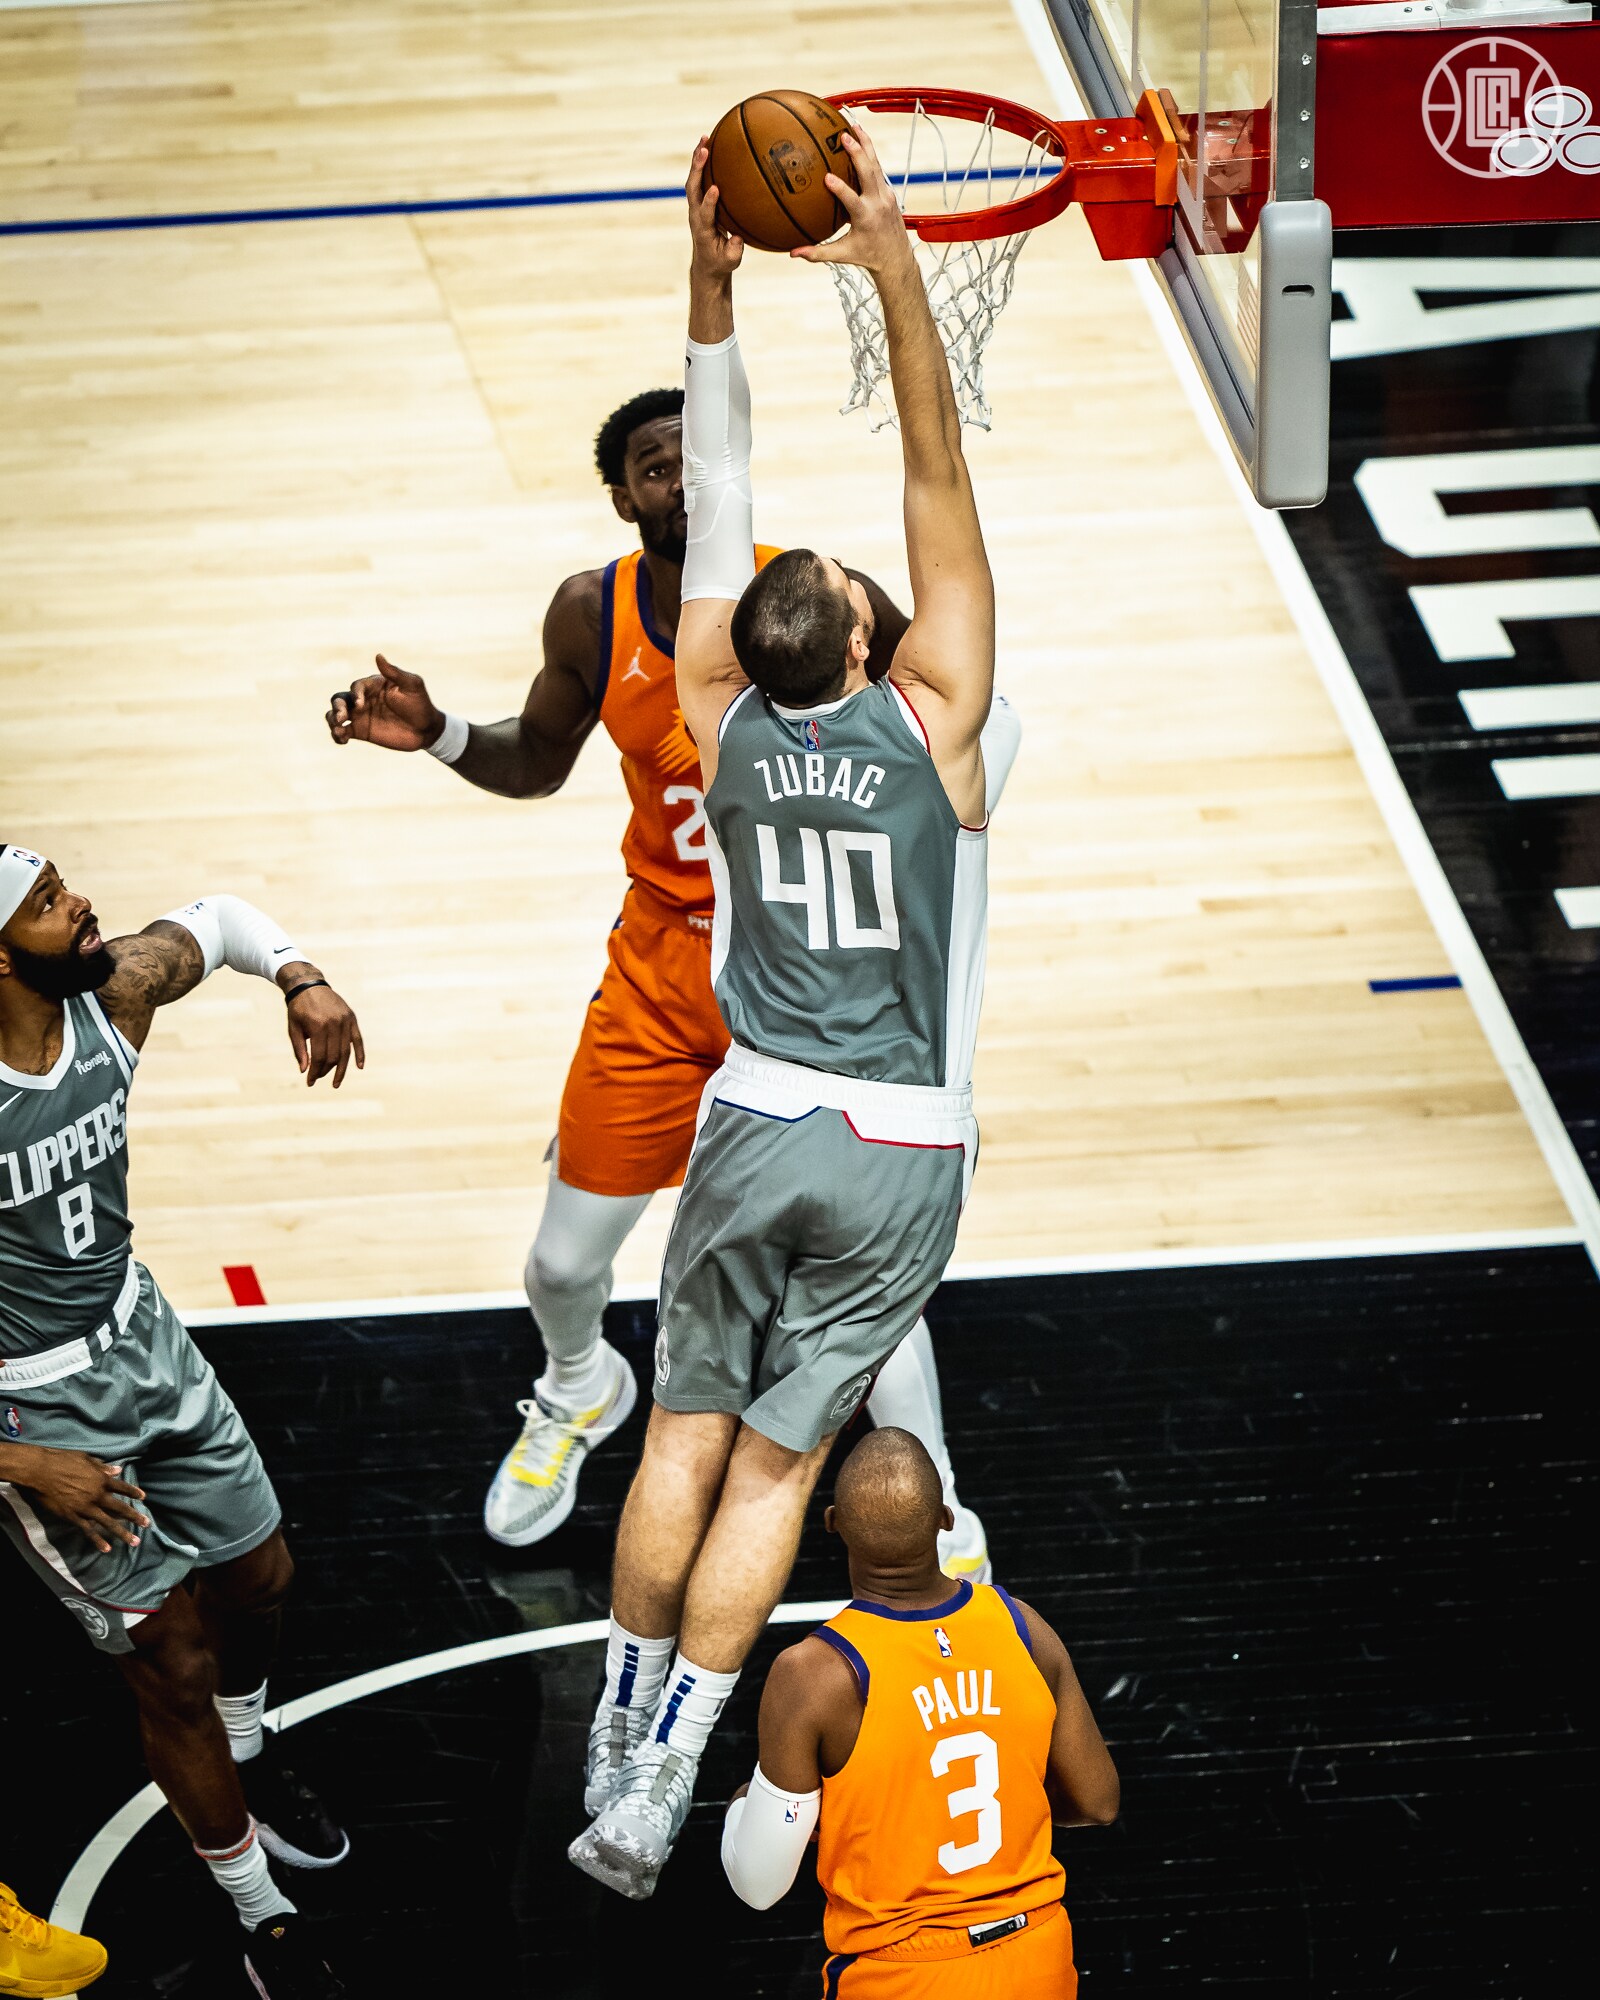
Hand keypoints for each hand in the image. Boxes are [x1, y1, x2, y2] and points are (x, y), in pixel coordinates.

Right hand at [17, 1447, 148, 1554]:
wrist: (40, 1471)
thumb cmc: (62, 1460)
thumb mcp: (85, 1459)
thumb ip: (102, 1467)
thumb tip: (118, 1470)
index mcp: (101, 1479)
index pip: (122, 1487)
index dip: (133, 1492)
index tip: (143, 1498)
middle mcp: (97, 1495)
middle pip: (120, 1508)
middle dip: (134, 1516)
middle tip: (146, 1524)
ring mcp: (86, 1508)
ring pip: (108, 1523)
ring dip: (122, 1533)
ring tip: (134, 1542)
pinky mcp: (73, 1517)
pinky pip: (88, 1531)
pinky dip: (98, 1540)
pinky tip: (107, 1548)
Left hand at [283, 977, 365, 1087]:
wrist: (308, 985)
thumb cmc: (298, 1009)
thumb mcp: (293, 1029)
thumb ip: (299, 1050)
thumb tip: (305, 1071)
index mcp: (318, 1026)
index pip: (319, 1056)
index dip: (315, 1072)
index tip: (310, 1082)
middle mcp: (334, 1023)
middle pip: (333, 1056)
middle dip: (325, 1070)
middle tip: (318, 1078)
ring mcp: (345, 1020)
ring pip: (346, 1051)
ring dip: (341, 1068)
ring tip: (336, 1081)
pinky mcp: (351, 1018)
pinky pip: (358, 1039)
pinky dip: (359, 1053)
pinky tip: (359, 1067)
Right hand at [327, 656, 444, 751]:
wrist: (426, 730)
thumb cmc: (421, 704)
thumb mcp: (412, 686)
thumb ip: (395, 673)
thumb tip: (378, 656)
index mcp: (373, 686)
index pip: (356, 687)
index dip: (355, 694)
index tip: (360, 704)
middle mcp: (363, 699)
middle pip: (339, 698)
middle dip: (337, 706)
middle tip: (341, 716)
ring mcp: (360, 715)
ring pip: (336, 714)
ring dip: (332, 719)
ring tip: (339, 728)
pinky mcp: (360, 731)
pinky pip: (342, 732)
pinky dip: (337, 735)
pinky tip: (342, 739)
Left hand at [687, 138, 743, 282]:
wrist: (707, 263)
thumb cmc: (721, 262)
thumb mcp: (731, 262)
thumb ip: (734, 251)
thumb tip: (737, 237)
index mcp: (703, 230)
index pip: (704, 213)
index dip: (708, 201)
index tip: (715, 189)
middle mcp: (696, 214)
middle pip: (692, 188)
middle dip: (697, 169)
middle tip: (703, 150)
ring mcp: (696, 206)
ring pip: (694, 179)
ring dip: (697, 159)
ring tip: (704, 138)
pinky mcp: (699, 200)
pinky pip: (699, 178)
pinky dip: (703, 161)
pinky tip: (711, 145)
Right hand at [791, 126, 912, 277]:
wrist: (896, 258)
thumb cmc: (868, 256)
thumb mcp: (842, 255)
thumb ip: (817, 254)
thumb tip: (793, 253)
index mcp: (865, 218)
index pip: (852, 200)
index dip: (840, 189)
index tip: (827, 177)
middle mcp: (877, 203)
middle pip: (869, 172)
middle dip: (857, 153)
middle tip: (844, 136)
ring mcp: (885, 195)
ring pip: (876, 164)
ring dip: (866, 144)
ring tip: (854, 126)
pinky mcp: (888, 191)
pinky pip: (878, 168)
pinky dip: (869, 153)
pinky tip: (860, 139)